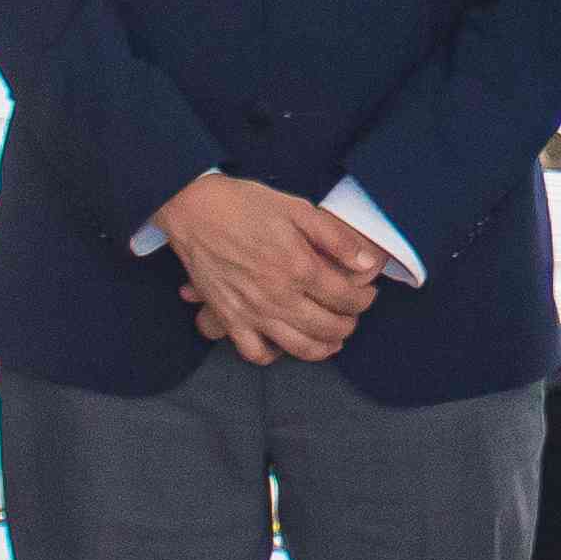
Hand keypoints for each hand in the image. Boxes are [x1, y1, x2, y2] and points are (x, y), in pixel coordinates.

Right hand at [156, 172, 384, 366]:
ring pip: (299, 348)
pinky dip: (274, 354)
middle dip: (349, 325)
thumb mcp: (298, 209)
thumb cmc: (245, 205)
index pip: (347, 299)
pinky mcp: (229, 319)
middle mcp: (278, 296)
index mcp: (299, 267)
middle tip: (351, 314)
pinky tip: (284, 342)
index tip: (366, 294)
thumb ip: (336, 238)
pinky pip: (256, 353)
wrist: (193, 210)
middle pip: (328, 328)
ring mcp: (253, 312)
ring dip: (323, 348)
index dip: (364, 300)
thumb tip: (367, 263)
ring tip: (331, 338)